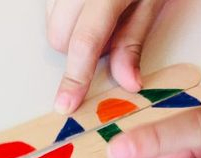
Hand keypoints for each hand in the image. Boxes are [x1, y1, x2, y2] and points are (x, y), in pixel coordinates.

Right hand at [46, 0, 168, 113]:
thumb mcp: (152, 0)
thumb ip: (134, 40)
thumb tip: (127, 82)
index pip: (85, 42)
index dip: (76, 77)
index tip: (66, 104)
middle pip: (59, 37)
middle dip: (77, 50)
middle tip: (108, 34)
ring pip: (49, 22)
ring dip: (70, 29)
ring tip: (99, 12)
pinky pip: (48, 5)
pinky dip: (64, 12)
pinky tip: (85, 3)